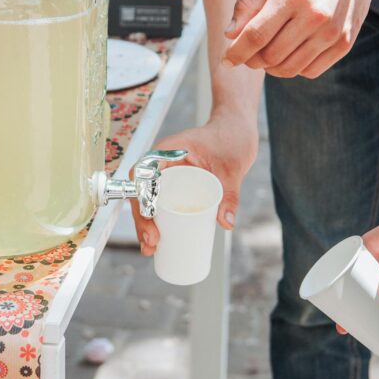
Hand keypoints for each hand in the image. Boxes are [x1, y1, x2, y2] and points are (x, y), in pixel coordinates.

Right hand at [131, 110, 258, 255]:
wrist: (236, 129)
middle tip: (152, 244)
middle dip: (142, 219)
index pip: (143, 172)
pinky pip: (161, 201)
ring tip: (152, 249)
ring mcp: (168, 173)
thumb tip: (226, 224)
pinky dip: (157, 220)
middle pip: (142, 191)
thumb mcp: (233, 168)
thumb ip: (230, 194)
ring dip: (146, 224)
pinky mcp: (176, 183)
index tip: (151, 219)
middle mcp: (162, 161)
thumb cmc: (232, 138)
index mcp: (169, 149)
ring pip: (149, 199)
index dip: (142, 197)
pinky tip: (158, 242)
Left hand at [220, 0, 378, 78]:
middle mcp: (315, 16)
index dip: (237, 52)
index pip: (256, 35)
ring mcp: (332, 32)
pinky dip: (294, 68)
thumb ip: (248, 2)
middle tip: (248, 54)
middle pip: (270, 56)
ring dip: (270, 68)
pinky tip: (291, 53)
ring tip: (267, 54)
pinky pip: (310, 71)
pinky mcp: (345, 44)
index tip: (226, 60)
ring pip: (289, 69)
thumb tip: (230, 34)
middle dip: (252, 60)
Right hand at [334, 173, 378, 334]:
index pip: (344, 271)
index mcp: (367, 246)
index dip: (336, 292)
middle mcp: (377, 255)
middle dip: (350, 305)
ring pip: (377, 290)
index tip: (332, 312)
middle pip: (359, 284)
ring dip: (370, 307)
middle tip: (344, 327)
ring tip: (364, 328)